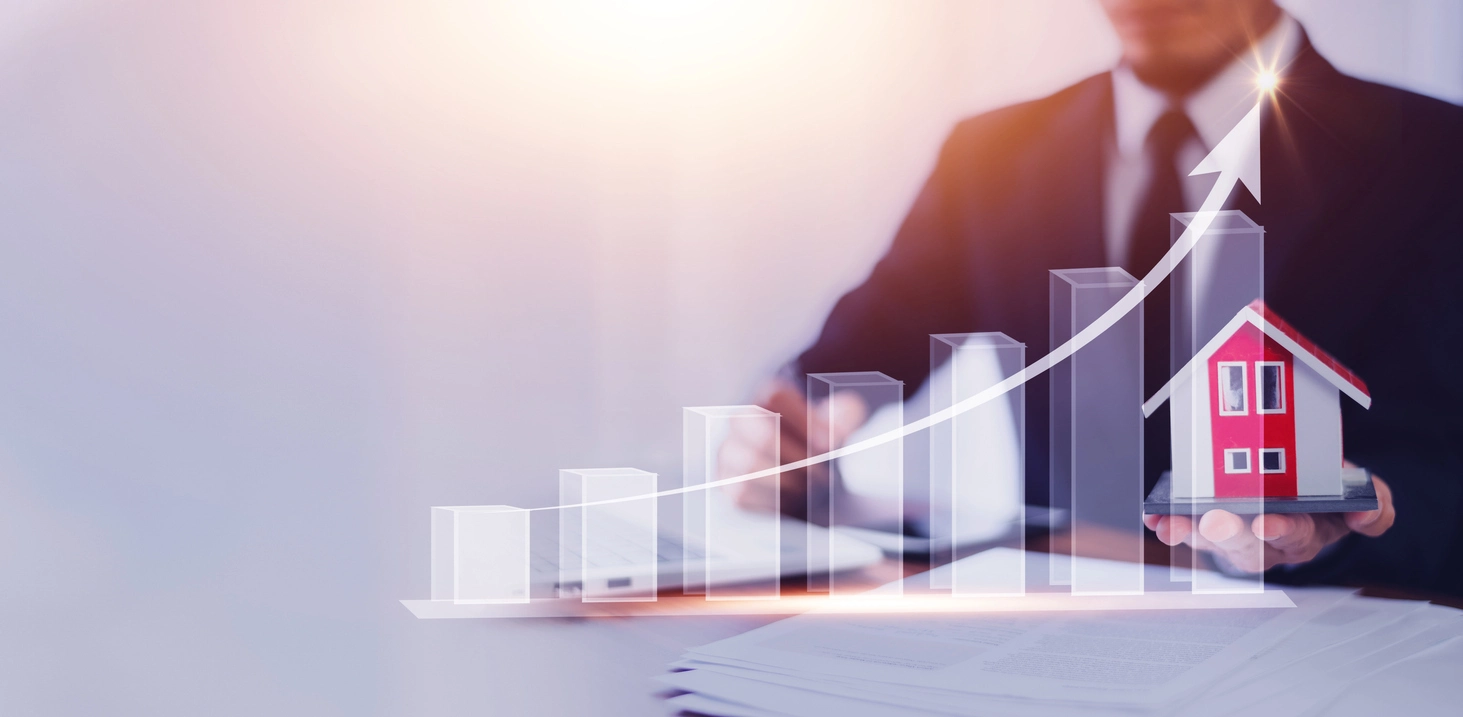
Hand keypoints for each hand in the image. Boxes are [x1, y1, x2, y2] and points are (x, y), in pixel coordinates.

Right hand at [724, 378, 867, 517]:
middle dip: (797, 457)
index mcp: (770, 398)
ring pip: (749, 464)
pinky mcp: (728, 483)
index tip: (829, 444)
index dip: (805, 421)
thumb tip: (837, 432)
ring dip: (785, 480)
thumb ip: (846, 415)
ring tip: (809, 489)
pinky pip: (741, 491)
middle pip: (762, 432)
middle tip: (821, 473)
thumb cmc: (823, 442)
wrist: (809, 474)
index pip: (775, 397)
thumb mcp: (842, 421)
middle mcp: (742, 420)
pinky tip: (790, 501)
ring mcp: (730, 452)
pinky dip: (769, 500)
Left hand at [1141, 472, 1394, 572]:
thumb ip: (1374, 507)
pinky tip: (1154, 519)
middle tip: (1214, 522)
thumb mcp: (1357, 499)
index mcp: (1305, 533)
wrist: (1298, 494)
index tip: (1268, 523)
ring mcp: (1233, 538)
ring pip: (1210, 542)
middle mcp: (1266, 542)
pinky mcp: (1206, 528)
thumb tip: (1368, 515)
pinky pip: (1185, 530)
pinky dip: (1167, 526)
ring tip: (1170, 523)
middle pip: (1246, 544)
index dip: (1282, 530)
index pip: (1296, 534)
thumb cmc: (1324, 495)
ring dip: (1189, 532)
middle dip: (1229, 534)